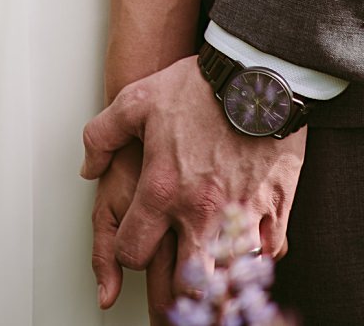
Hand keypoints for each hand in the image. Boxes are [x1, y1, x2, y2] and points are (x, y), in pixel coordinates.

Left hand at [82, 56, 304, 287]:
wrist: (256, 75)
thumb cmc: (197, 88)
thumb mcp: (136, 100)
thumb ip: (102, 135)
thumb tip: (89, 168)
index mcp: (162, 190)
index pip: (133, 252)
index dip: (128, 254)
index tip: (137, 245)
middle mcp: (199, 213)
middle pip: (186, 283)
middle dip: (180, 286)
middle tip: (178, 276)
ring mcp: (239, 216)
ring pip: (229, 277)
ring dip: (221, 275)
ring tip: (215, 269)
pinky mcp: (275, 210)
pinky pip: (269, 254)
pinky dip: (259, 253)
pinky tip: (250, 241)